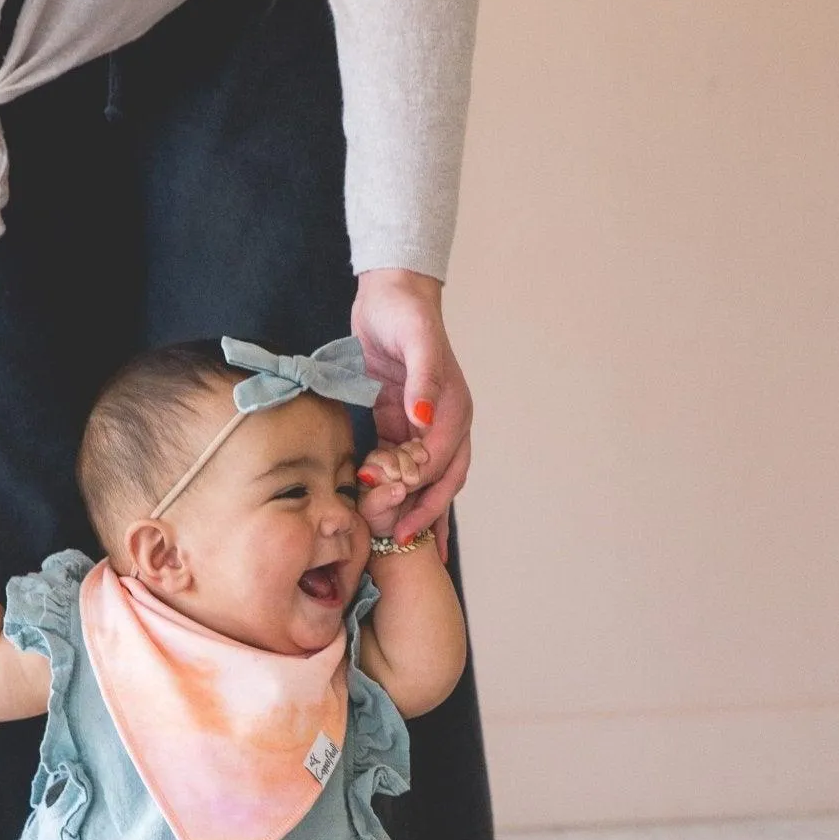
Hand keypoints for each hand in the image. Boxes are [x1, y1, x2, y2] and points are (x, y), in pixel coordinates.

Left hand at [352, 269, 473, 559]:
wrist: (391, 293)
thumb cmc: (404, 312)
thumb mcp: (416, 339)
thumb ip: (423, 379)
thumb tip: (424, 418)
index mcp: (454, 408)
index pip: (441, 461)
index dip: (422, 491)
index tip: (399, 516)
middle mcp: (445, 422)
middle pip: (442, 480)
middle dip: (424, 513)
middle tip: (400, 542)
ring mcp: (424, 425)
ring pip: (425, 479)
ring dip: (414, 509)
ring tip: (399, 545)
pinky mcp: (400, 424)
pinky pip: (401, 465)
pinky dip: (396, 491)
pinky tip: (384, 514)